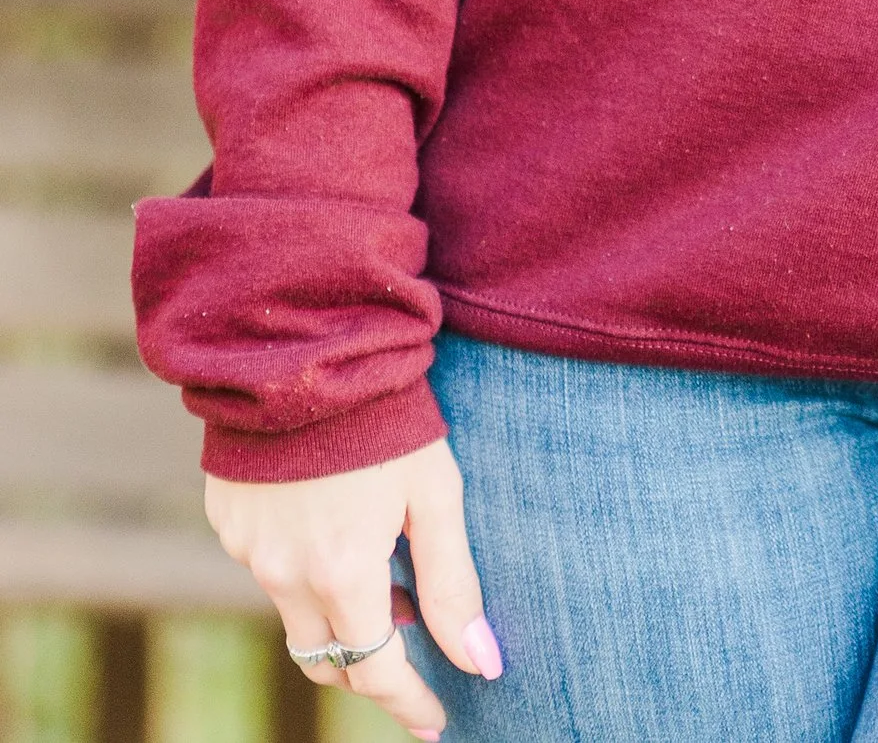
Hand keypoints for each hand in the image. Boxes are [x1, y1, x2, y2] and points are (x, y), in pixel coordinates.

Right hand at [204, 440, 499, 739]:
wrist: (302, 342)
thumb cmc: (387, 415)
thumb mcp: (435, 493)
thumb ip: (454, 584)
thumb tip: (482, 664)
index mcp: (341, 574)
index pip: (376, 671)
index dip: (409, 701)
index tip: (436, 720)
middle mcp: (283, 576)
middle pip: (328, 659)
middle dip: (370, 667)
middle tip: (413, 649)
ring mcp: (247, 551)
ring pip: (295, 613)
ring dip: (337, 612)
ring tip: (385, 567)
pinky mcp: (226, 520)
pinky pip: (267, 566)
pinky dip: (303, 564)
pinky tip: (333, 518)